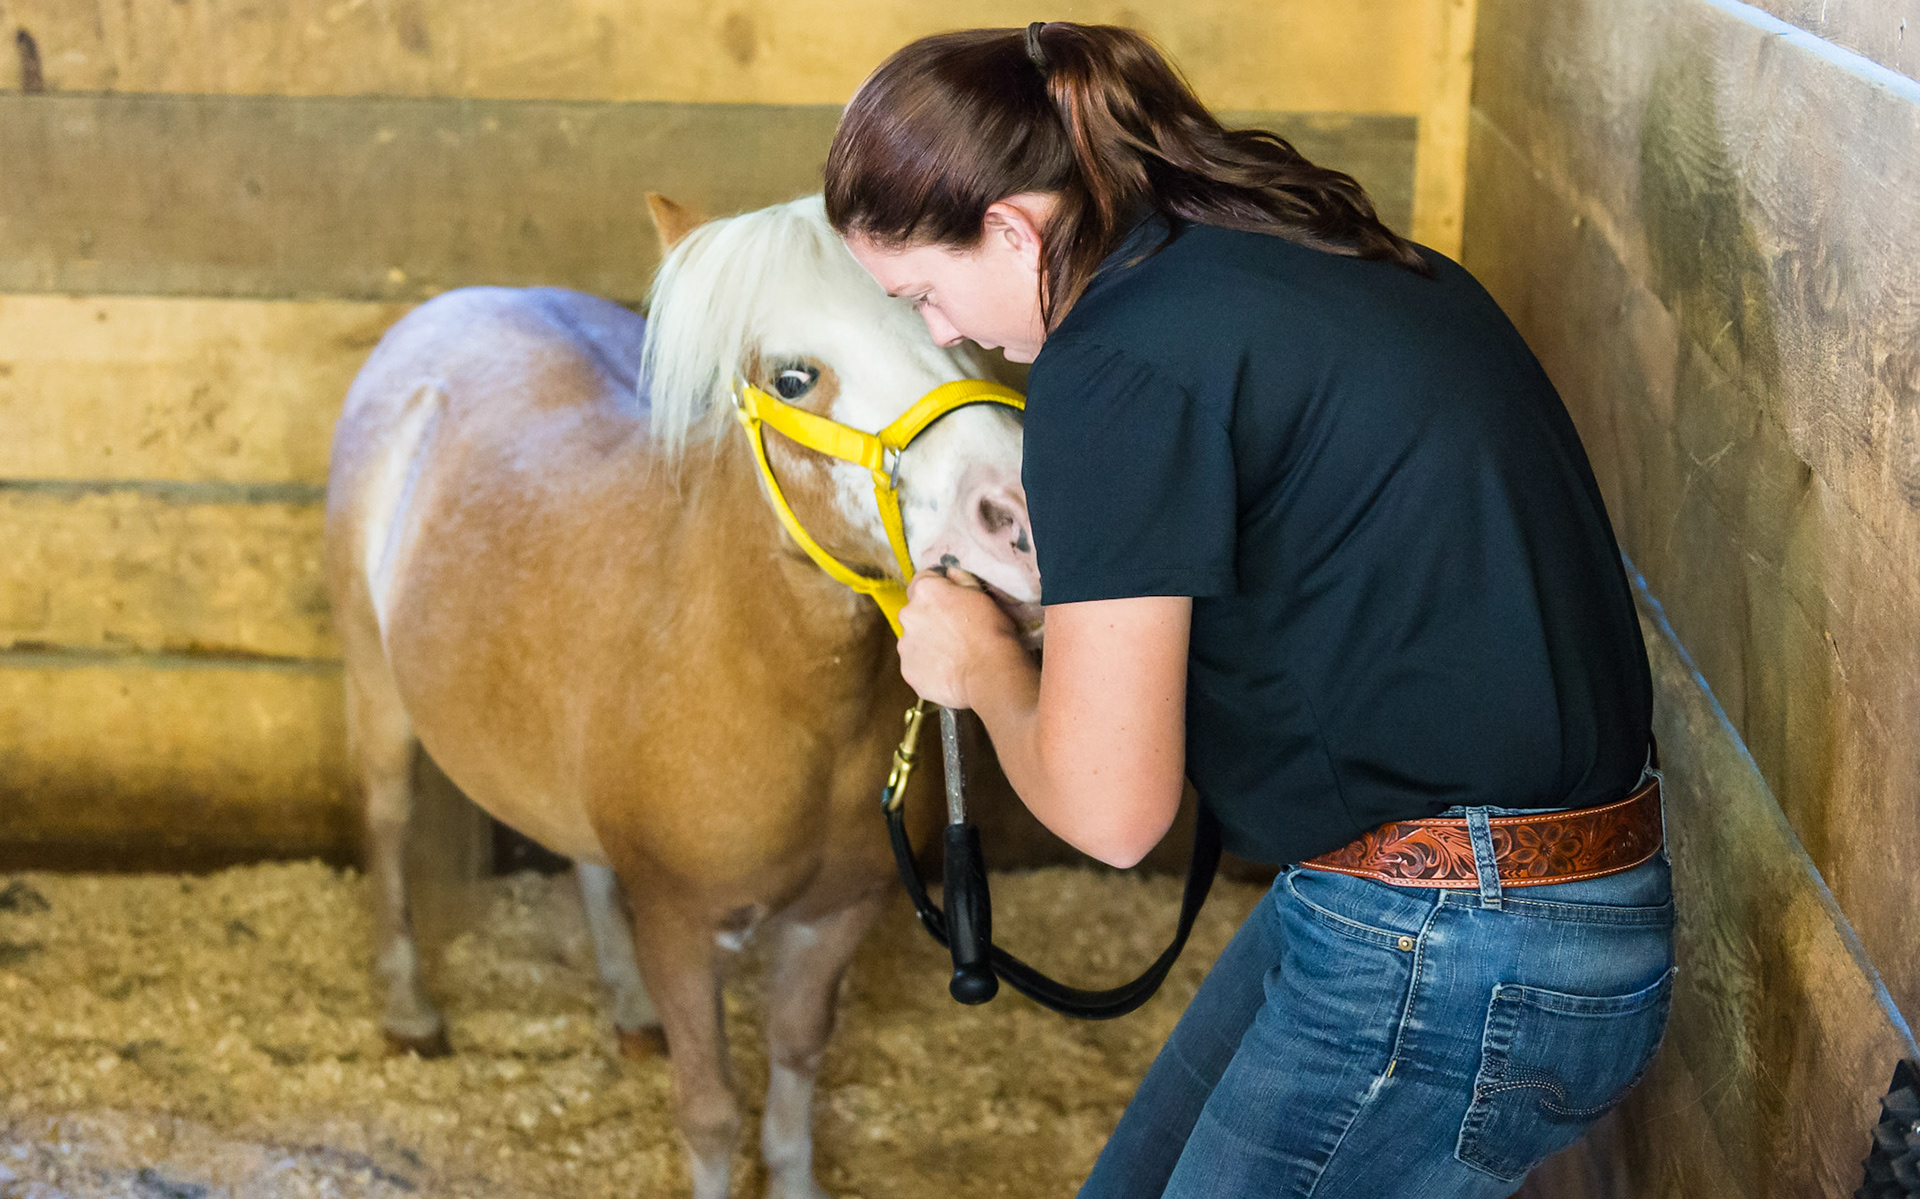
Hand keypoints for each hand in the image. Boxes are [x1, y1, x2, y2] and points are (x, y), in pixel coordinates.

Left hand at [897, 570, 1021, 707]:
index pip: (923, 580)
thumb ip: (960, 580)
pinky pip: (915, 663)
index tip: (950, 602)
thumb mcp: (982, 595)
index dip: (938, 590)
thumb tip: (950, 573)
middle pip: (915, 611)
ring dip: (928, 643)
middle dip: (931, 618)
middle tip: (955, 632)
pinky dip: (927, 666)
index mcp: (926, 590)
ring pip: (914, 639)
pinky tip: (948, 670)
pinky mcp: (907, 670)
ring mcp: (905, 644)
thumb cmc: (990, 632)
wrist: (989, 674)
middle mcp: (908, 614)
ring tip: (953, 655)